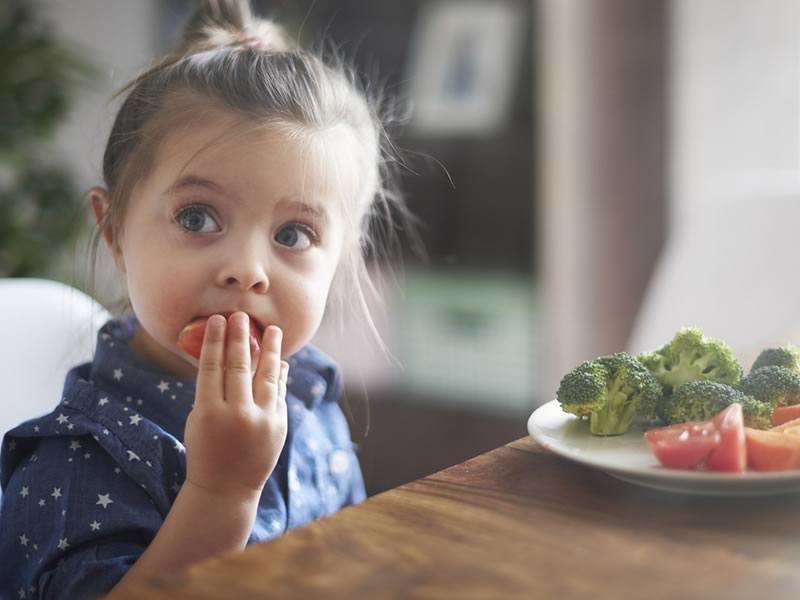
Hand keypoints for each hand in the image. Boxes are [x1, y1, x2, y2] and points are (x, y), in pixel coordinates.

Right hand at [183, 312, 287, 500]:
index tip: (218, 320)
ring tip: (273, 330)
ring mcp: (261, 421)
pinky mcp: (278, 426)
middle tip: (241, 316)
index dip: (216, 341)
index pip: (212, 367)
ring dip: (270, 350)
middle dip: (240, 338)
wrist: (226, 488)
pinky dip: (279, 376)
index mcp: (208, 413)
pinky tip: (279, 360)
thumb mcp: (199, 420)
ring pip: (267, 376)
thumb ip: (213, 391)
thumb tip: (231, 356)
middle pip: (239, 367)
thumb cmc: (206, 449)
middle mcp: (236, 415)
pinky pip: (279, 393)